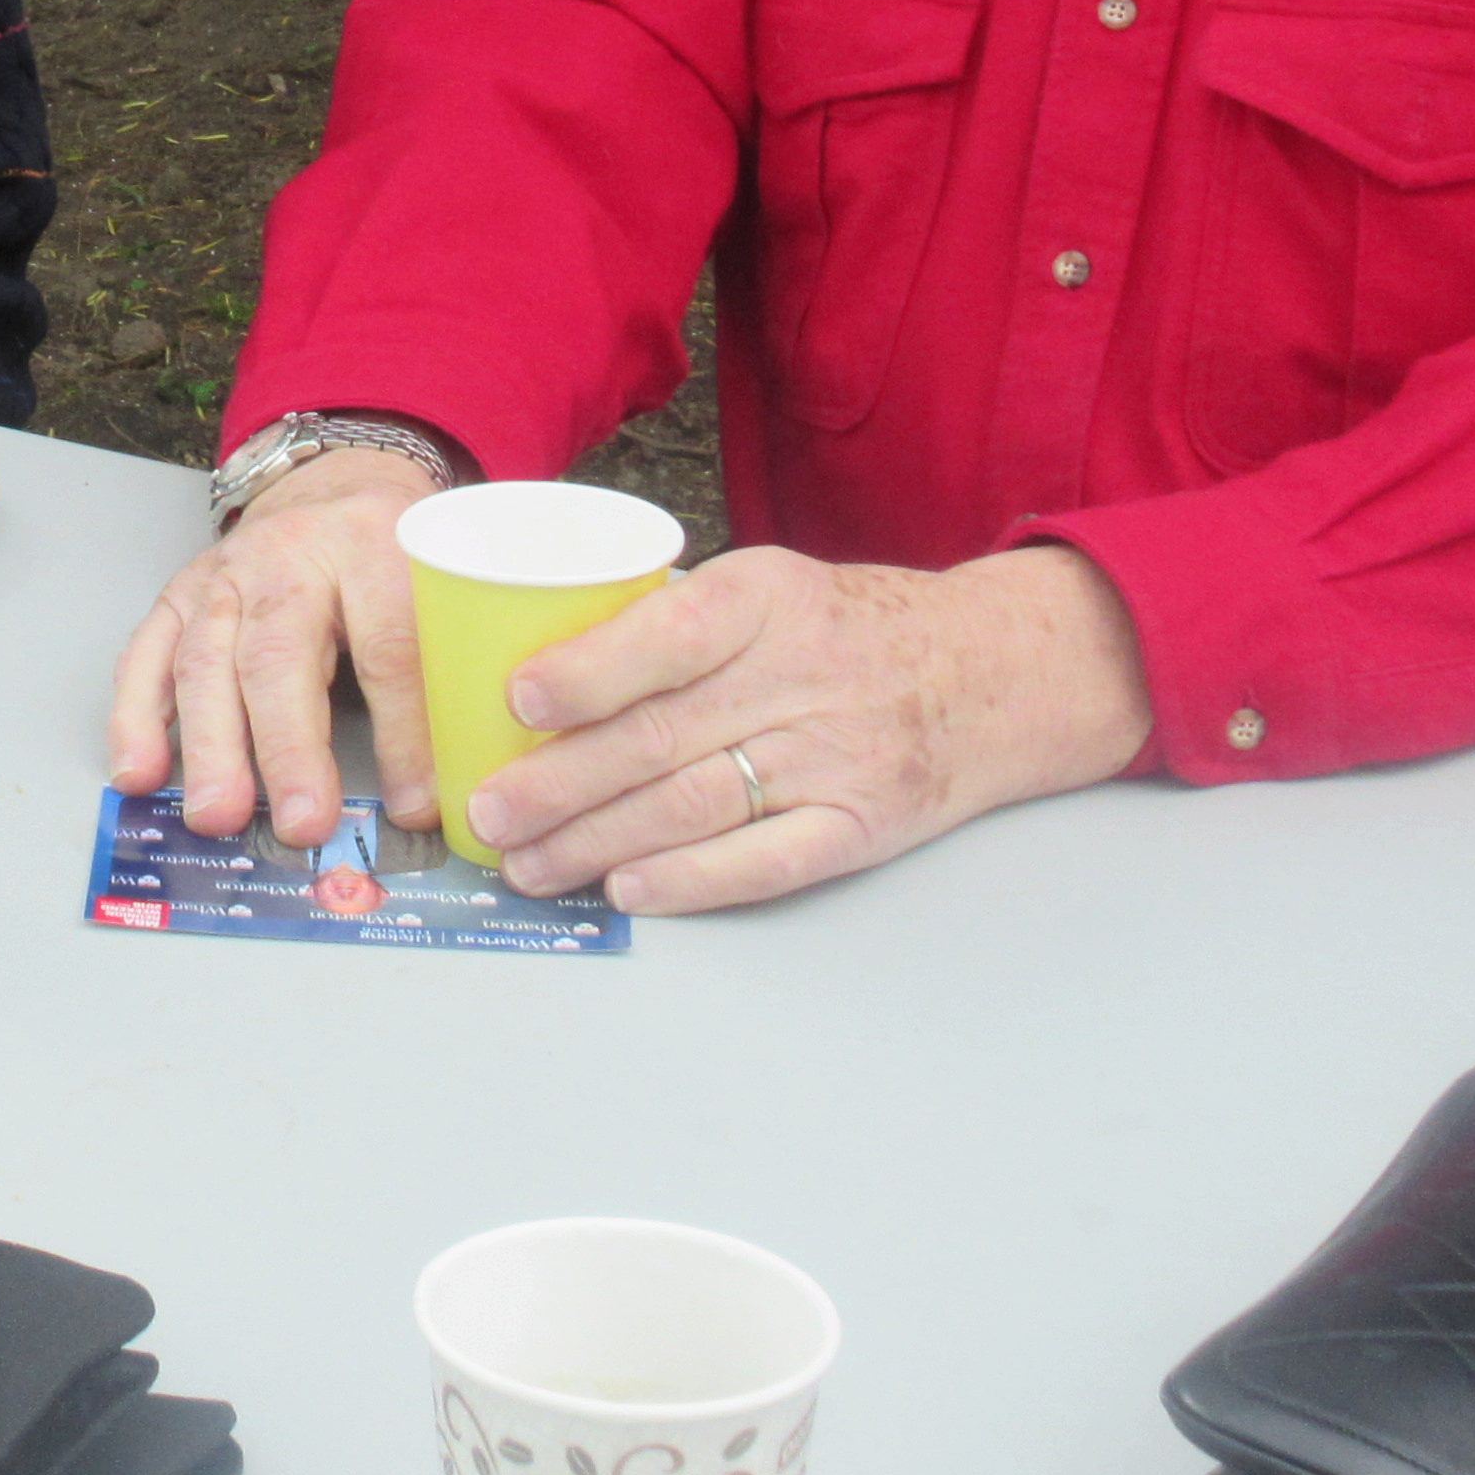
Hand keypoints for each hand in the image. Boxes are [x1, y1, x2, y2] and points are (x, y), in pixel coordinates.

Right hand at [102, 451, 439, 849]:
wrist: (330, 485)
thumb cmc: (392, 551)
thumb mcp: (440, 583)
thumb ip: (451, 662)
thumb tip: (468, 783)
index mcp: (372, 548)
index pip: (389, 647)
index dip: (403, 735)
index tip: (416, 808)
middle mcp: (287, 558)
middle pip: (280, 656)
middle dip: (288, 749)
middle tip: (302, 825)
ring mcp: (223, 577)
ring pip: (206, 660)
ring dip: (210, 745)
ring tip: (218, 815)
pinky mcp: (179, 595)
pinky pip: (147, 656)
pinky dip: (136, 718)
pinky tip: (139, 773)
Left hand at [470, 542, 1152, 914]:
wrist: (987, 672)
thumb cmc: (844, 626)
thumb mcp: (767, 584)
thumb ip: (671, 619)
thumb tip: (536, 664)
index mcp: (767, 598)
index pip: (671, 635)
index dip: (590, 672)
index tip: (518, 702)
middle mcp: (804, 676)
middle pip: (663, 736)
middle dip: (561, 782)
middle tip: (487, 811)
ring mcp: (838, 757)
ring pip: (696, 805)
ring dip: (599, 842)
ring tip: (528, 863)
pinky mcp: (862, 825)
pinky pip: (765, 860)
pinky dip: (691, 881)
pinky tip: (627, 889)